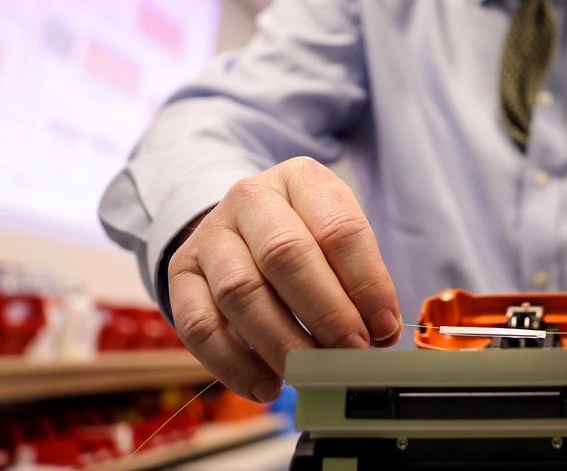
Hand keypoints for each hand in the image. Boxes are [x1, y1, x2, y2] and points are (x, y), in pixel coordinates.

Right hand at [167, 157, 401, 401]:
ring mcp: (210, 235)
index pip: (339, 230)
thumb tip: (381, 334)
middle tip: (352, 350)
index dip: (367, 284)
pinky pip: (199, 326)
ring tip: (313, 372)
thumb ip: (360, 278)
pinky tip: (267, 385)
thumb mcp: (337, 235)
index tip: (385, 326)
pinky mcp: (181, 274)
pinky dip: (235, 364)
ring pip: (241, 292)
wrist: (241, 224)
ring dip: (282, 342)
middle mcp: (250, 198)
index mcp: (301, 180)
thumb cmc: (305, 233)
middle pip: (286, 255)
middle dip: (326, 313)